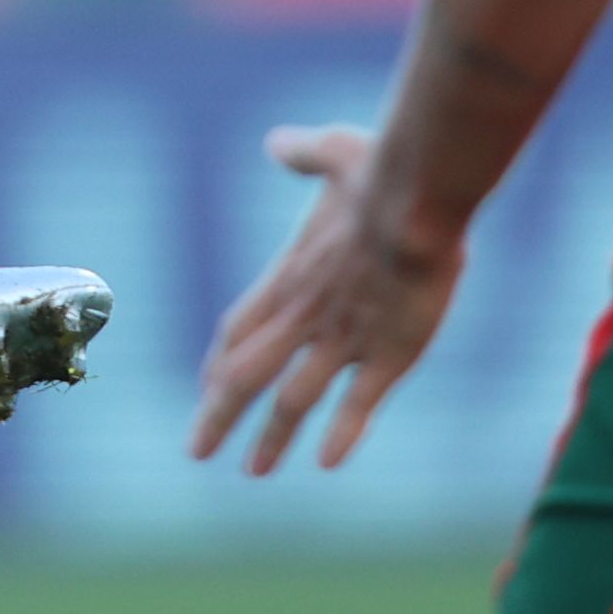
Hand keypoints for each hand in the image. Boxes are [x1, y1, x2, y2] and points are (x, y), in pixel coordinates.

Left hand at [186, 126, 460, 477]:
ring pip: (293, 400)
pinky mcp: (390, 354)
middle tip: (196, 451)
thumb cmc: (380, 169)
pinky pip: (358, 405)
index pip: (240, 329)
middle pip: (246, 375)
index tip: (207, 388)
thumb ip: (303, 153)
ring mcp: (345, 339)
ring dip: (271, 439)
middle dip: (219, 416)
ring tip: (253, 472)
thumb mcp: (333, 151)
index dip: (220, 362)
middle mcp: (305, 315)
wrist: (416, 198)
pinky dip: (341, 435)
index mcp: (290, 275)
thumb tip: (279, 141)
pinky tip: (326, 464)